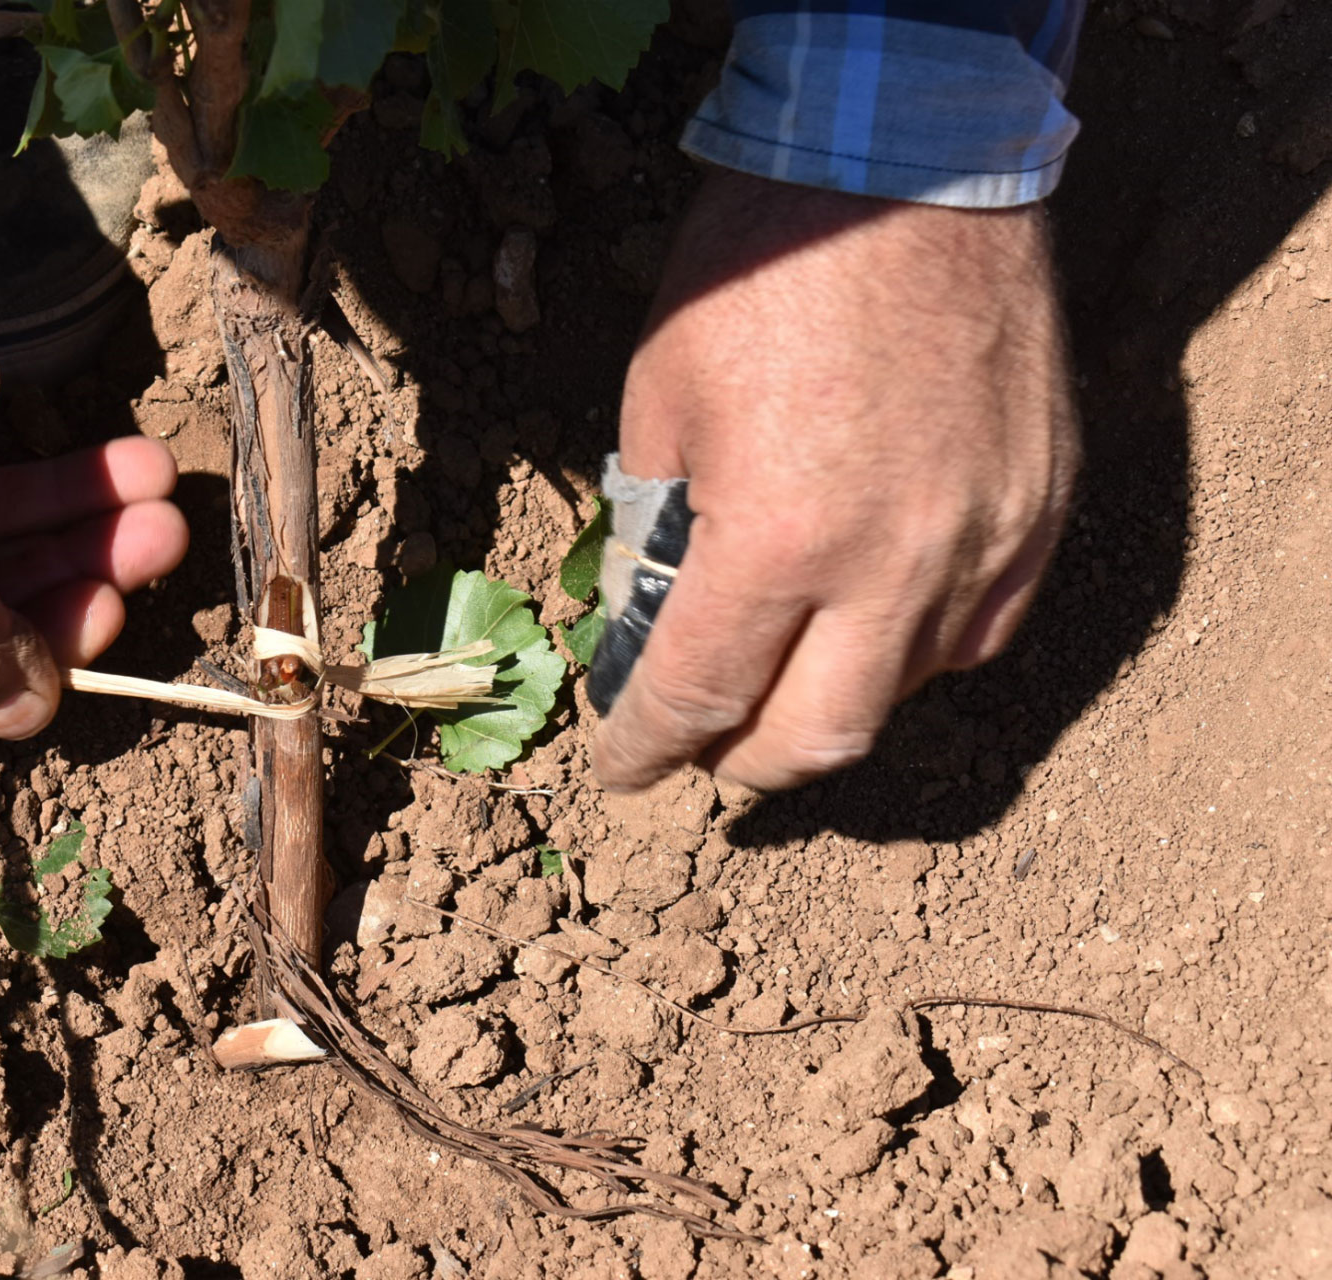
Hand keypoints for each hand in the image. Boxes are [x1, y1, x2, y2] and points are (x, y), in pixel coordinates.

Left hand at [594, 170, 1078, 792]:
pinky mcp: (1042, 510)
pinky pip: (981, 633)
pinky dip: (914, 653)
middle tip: (701, 746)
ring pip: (905, 693)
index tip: (620, 767)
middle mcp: (895, 567)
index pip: (701, 700)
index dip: (646, 749)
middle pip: (817, 740)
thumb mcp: (658, 399)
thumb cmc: (760, 267)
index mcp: (779, 541)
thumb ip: (652, 527)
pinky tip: (871, 621)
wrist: (908, 163)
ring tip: (781, 671)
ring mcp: (985, 543)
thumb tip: (647, 614)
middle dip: (743, 764)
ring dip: (828, 704)